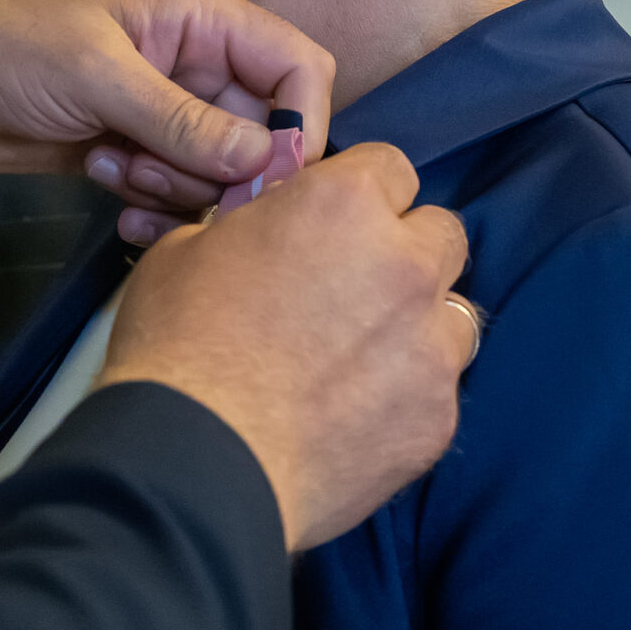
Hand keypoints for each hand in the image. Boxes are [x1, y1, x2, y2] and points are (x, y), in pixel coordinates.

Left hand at [0, 0, 333, 212]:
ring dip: (178, 186)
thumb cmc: (10, 45)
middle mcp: (201, 64)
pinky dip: (153, 204)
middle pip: (265, 134)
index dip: (297, 126)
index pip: (299, 68)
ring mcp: (171, 112)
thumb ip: (183, 120)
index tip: (264, 178)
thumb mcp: (98, 75)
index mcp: (206, 19)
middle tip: (161, 177)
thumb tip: (266, 162)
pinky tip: (107, 185)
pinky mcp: (141, 152)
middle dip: (226, 171)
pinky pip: (179, 192)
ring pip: (223, 172)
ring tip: (116, 166)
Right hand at [97, 142, 474, 551]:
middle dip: (405, 250)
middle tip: (352, 285)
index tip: (335, 222)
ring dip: (418, 323)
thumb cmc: (176, 340)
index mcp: (343, 203)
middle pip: (442, 233)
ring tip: (362, 357)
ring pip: (454, 314)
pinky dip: (407, 394)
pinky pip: (439, 390)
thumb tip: (269, 231)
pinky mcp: (437, 419)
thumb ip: (253, 226)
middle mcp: (405, 263)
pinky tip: (355, 416)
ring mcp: (431, 345)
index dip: (362, 192)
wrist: (192, 461)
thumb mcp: (190, 247)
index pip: (391, 168)